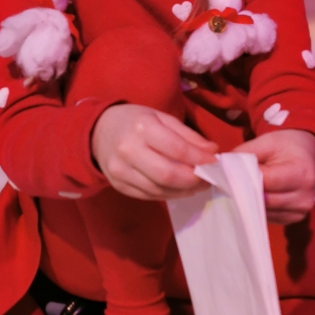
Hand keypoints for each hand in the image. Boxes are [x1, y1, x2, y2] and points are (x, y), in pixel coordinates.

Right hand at [92, 104, 218, 200]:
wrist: (98, 132)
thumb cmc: (135, 121)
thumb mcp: (161, 117)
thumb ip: (187, 135)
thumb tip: (212, 152)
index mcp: (142, 128)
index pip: (178, 150)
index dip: (200, 160)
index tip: (216, 164)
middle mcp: (129, 151)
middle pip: (168, 175)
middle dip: (194, 180)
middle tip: (209, 179)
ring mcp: (121, 171)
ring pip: (159, 189)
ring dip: (184, 191)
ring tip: (198, 185)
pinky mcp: (119, 186)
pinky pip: (149, 196)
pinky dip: (169, 195)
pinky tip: (180, 189)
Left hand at [234, 129, 314, 223]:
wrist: (306, 155)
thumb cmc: (286, 146)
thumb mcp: (266, 141)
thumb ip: (244, 153)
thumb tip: (221, 169)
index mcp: (300, 173)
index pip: (264, 181)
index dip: (243, 179)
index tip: (226, 176)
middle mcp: (304, 197)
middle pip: (263, 200)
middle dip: (243, 192)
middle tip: (226, 185)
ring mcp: (300, 211)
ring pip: (263, 212)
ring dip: (248, 203)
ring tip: (239, 190)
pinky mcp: (294, 219)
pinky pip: (268, 218)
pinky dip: (256, 209)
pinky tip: (251, 199)